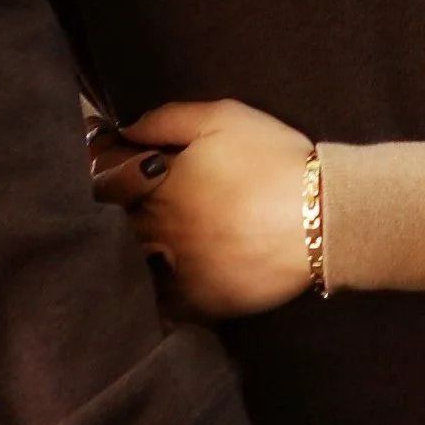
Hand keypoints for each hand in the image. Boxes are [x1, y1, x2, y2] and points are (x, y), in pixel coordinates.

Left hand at [88, 97, 312, 316]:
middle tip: (131, 207)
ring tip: (142, 246)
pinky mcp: (195, 302)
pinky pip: (157, 306)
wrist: (321, 218)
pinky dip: (151, 297)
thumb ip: (167, 119)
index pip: (104, 181)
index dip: (102, 172)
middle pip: (111, 226)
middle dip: (113, 214)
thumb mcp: (224, 118)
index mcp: (156, 184)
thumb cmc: (274, 161)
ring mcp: (172, 270)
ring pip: (128, 267)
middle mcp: (154, 229)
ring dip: (127, 256)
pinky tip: (159, 286)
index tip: (111, 167)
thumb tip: (125, 129)